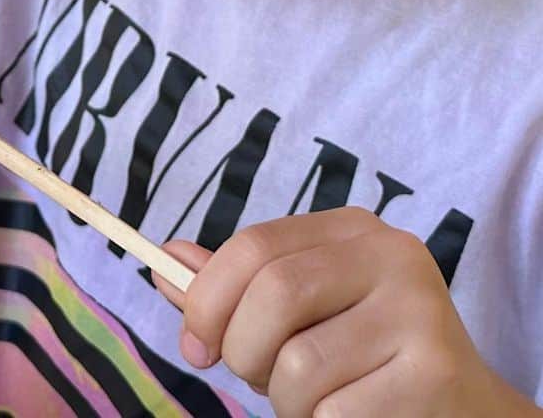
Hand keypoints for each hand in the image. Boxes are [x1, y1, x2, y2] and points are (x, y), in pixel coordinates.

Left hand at [155, 209, 536, 416]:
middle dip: (244, 352)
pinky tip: (352, 416)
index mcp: (352, 229)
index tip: (193, 345)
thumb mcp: (302, 310)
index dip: (206, 299)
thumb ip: (236, 286)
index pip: (253, 246)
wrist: (464, 410)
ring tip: (317, 399)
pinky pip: (335, 411)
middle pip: (274, 294)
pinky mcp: (435, 373)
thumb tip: (164, 258)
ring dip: (287, 402)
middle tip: (259, 381)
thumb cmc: (364, 357)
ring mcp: (419, 311)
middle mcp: (391, 254)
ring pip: (300, 364)